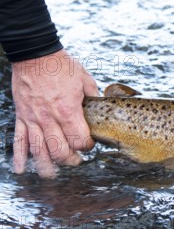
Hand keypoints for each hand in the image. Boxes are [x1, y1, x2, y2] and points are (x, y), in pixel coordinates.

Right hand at [11, 49, 98, 177]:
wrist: (35, 53)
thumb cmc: (62, 66)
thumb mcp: (85, 80)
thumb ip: (93, 98)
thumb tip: (100, 109)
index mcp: (68, 111)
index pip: (79, 140)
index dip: (87, 146)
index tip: (89, 144)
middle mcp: (49, 118)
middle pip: (58, 151)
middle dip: (69, 160)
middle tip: (75, 160)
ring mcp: (33, 118)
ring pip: (38, 150)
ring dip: (46, 166)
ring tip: (52, 174)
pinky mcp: (21, 116)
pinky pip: (18, 140)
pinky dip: (19, 157)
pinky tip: (22, 170)